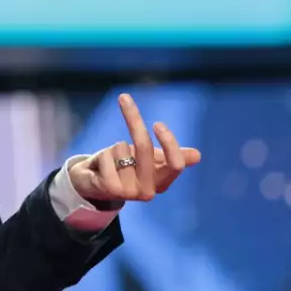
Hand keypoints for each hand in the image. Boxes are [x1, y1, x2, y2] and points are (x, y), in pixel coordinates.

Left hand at [68, 93, 201, 209]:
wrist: (93, 185)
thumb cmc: (124, 168)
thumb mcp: (148, 159)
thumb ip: (169, 156)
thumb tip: (197, 156)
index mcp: (162, 182)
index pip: (176, 163)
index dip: (169, 143)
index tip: (157, 123)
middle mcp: (149, 191)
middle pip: (146, 147)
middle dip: (134, 120)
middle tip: (124, 98)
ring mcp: (130, 192)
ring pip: (122, 149)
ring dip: (113, 148)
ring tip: (110, 160)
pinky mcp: (111, 189)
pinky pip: (107, 156)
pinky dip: (102, 154)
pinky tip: (100, 167)